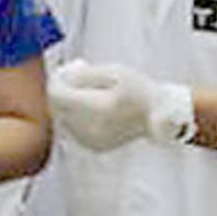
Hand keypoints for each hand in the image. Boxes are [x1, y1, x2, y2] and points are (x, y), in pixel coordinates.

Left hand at [50, 61, 193, 151]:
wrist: (159, 116)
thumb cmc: (138, 89)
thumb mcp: (114, 72)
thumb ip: (83, 74)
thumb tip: (60, 77)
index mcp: (97, 108)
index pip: (57, 95)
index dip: (57, 79)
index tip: (67, 69)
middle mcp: (91, 128)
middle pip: (57, 106)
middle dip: (62, 90)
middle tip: (79, 75)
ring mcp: (91, 140)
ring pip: (63, 116)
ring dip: (69, 102)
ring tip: (91, 91)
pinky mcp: (94, 146)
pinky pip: (72, 127)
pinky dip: (76, 115)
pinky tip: (93, 105)